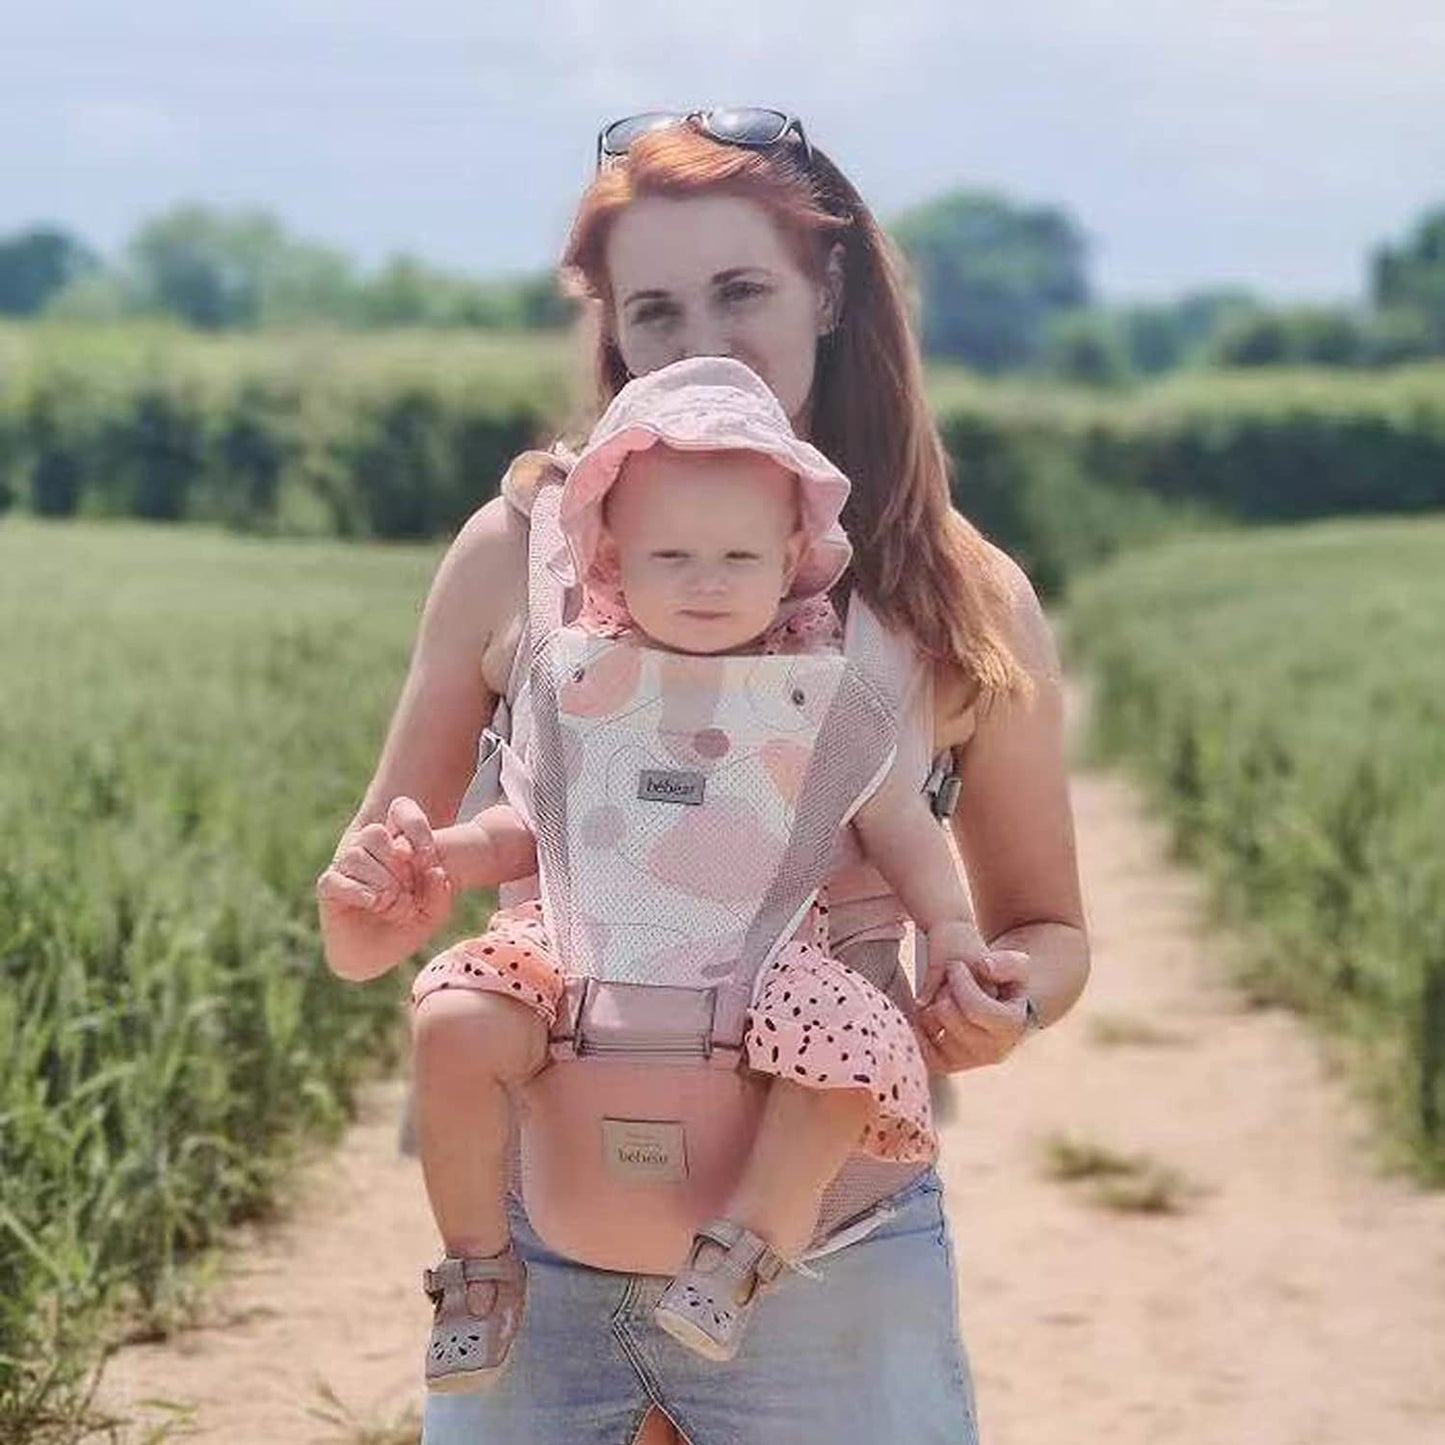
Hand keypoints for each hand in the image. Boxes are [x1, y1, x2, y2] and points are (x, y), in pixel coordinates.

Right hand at [315, 797, 454, 978]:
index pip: (401, 811)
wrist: (377, 956)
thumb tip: (434, 870)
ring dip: (379, 882)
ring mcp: (345, 867)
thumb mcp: (433, 910)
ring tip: (391, 905)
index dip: (417, 831)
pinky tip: (373, 904)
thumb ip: (439, 890)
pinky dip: (358, 891)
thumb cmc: (406, 926)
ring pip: (355, 855)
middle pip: (375, 833)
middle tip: (407, 894)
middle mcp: (367, 851)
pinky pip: (336, 879)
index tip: (429, 861)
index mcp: (394, 845)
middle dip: (397, 866)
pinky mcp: (328, 887)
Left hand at [915, 931, 1030, 1071]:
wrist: (997, 1010)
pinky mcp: (944, 1065)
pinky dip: (918, 1021)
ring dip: (930, 1004)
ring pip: (930, 1023)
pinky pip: (918, 1042)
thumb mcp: (1017, 967)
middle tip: (950, 982)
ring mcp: (967, 1062)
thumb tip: (984, 968)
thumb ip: (1006, 963)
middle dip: (944, 989)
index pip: (974, 1007)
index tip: (955, 966)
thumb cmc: (1006, 985)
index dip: (960, 981)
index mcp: (1011, 1028)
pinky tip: (929, 1009)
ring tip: (944, 997)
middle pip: (947, 1013)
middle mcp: (991, 1052)